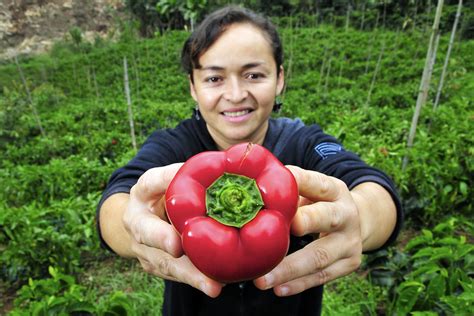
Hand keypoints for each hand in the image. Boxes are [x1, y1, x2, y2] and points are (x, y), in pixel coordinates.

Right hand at [123, 163, 223, 296]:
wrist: (141, 217)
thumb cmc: (167, 192)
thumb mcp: (173, 178)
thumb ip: (189, 176)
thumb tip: (226, 168)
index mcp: (144, 190)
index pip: (152, 182)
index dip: (165, 185)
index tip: (181, 190)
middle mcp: (136, 219)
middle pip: (147, 231)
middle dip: (161, 238)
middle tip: (176, 246)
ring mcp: (142, 247)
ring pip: (164, 261)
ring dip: (188, 274)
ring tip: (211, 285)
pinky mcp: (154, 265)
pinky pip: (175, 274)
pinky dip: (194, 280)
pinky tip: (213, 285)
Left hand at [254, 165, 362, 295]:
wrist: (357, 222)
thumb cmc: (319, 204)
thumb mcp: (310, 190)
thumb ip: (289, 191)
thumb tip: (250, 190)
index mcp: (334, 190)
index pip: (315, 183)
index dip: (295, 184)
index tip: (268, 189)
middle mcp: (346, 213)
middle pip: (326, 217)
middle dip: (303, 222)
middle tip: (273, 234)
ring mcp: (350, 241)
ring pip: (319, 256)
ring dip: (289, 270)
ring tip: (262, 280)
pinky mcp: (349, 263)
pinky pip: (322, 276)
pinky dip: (299, 284)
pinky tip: (278, 289)